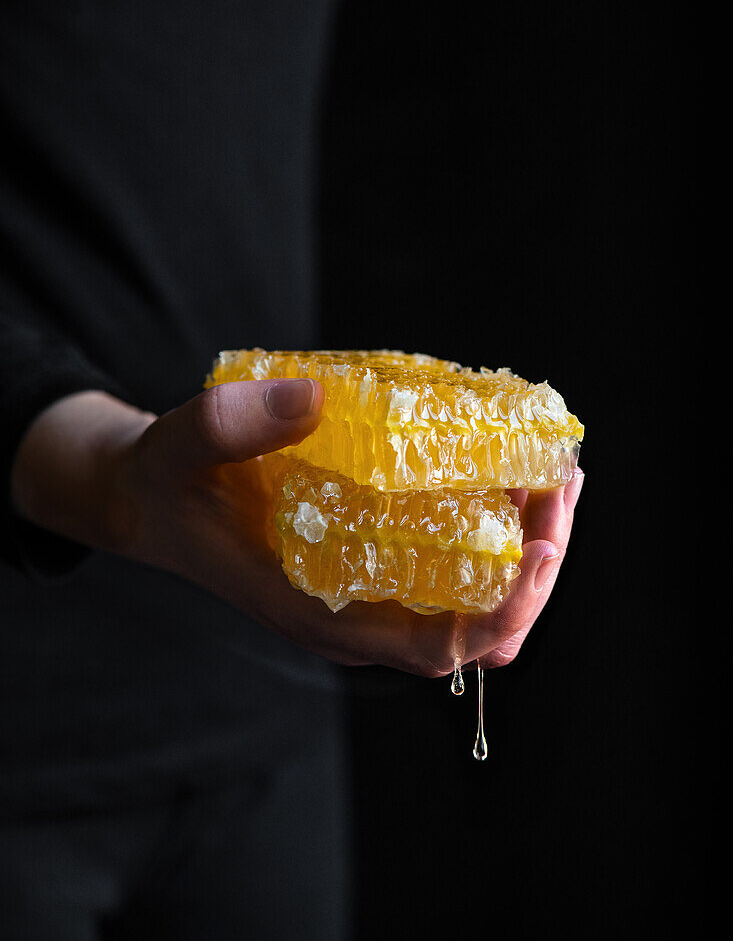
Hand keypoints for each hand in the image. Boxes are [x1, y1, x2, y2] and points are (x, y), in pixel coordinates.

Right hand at [11, 381, 582, 675]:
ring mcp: (367, 592)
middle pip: (476, 629)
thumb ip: (230, 426)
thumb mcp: (181, 448)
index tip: (539, 545)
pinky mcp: (370, 562)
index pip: (434, 648)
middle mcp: (354, 615)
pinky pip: (451, 566)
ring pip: (473, 602)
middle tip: (563, 484)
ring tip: (553, 473)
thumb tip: (312, 399)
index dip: (500, 610)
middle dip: (534, 568)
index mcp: (317, 611)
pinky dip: (493, 530)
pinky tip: (505, 473)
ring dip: (524, 548)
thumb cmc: (166, 485)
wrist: (153, 500)